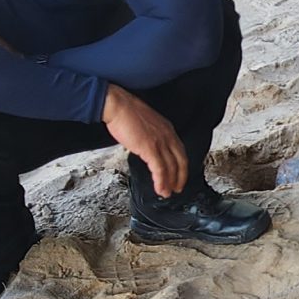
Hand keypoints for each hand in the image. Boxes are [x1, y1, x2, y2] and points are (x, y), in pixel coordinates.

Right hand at [103, 83, 187, 197]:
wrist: (118, 106)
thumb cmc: (126, 113)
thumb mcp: (145, 124)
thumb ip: (151, 136)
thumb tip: (148, 148)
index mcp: (167, 128)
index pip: (180, 150)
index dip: (181, 165)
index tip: (179, 175)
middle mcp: (167, 135)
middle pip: (180, 160)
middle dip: (180, 177)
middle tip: (177, 188)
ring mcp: (160, 142)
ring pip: (171, 167)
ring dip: (170, 183)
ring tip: (167, 193)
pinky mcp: (150, 148)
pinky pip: (160, 169)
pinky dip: (161, 181)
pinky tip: (160, 189)